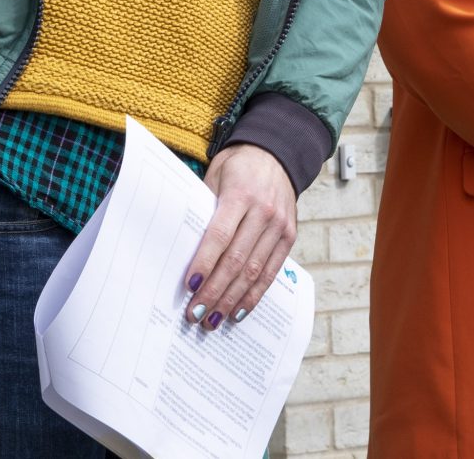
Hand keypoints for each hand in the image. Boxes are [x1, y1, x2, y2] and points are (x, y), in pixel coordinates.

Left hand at [181, 144, 295, 329]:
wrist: (277, 153)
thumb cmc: (238, 166)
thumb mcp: (215, 176)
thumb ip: (204, 209)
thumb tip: (184, 250)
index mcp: (241, 195)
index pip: (219, 236)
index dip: (204, 263)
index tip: (189, 287)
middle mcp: (263, 211)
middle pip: (236, 259)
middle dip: (214, 291)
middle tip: (195, 315)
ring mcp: (279, 225)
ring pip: (254, 271)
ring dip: (231, 299)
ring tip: (213, 320)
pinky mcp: (289, 236)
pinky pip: (271, 271)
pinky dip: (254, 294)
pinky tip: (238, 311)